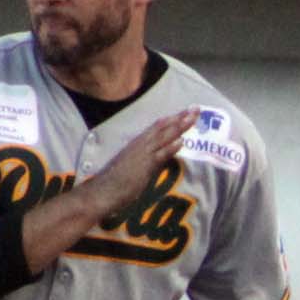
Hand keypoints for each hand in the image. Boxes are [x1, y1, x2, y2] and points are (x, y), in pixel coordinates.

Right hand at [78, 108, 196, 213]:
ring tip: (192, 117)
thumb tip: (163, 157)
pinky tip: (180, 141)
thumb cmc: (116, 182)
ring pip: (163, 137)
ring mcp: (142, 154)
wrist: (103, 191)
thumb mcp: (135, 166)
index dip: (173, 119)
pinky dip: (169, 148)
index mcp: (138, 143)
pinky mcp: (143, 166)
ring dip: (179, 127)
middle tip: (196, 108)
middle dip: (180, 118)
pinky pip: (158, 155)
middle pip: (163, 128)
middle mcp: (140, 145)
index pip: (158, 128)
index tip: (186, 112)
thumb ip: (150, 161)